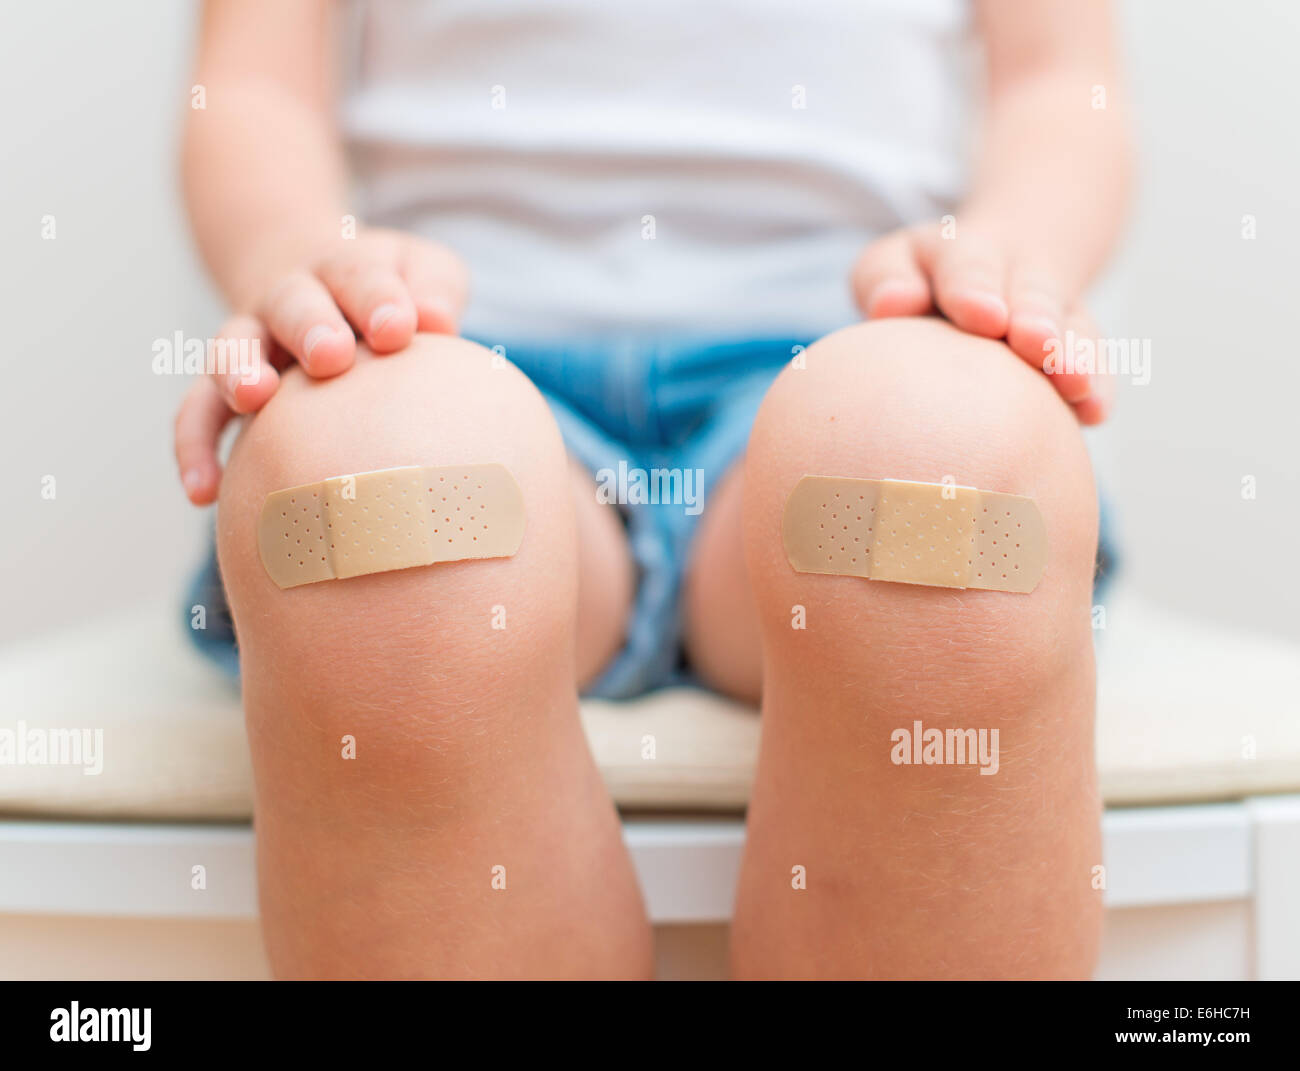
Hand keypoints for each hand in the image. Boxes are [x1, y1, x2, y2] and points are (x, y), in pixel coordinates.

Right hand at [174, 228, 468, 503]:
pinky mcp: (224, 388)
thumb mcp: (422, 273)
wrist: (320, 286)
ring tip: (252, 397)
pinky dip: (195, 448)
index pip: (357, 277)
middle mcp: (288, 300)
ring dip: (237, 371)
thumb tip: (437, 321)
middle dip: (308, 327)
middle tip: (331, 356)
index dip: (376, 300)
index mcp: (343, 273)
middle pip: (290, 304)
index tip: (399, 329)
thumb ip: (434, 288)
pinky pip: (198, 414)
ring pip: (230, 348)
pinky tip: (205, 493)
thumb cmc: (390, 296)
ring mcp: (252, 341)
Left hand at [851, 219, 1112, 424]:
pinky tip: (1095, 414)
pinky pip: (1094, 359)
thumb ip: (884, 279)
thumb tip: (893, 305)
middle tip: (1037, 345)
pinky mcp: (1077, 341)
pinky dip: (1097, 384)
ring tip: (1077, 387)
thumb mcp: (892, 264)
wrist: (992, 268)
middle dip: (1036, 317)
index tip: (984, 318)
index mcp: (964, 252)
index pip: (969, 266)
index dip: (975, 289)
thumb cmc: (919, 280)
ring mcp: (1055, 307)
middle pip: (1033, 291)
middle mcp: (1019, 272)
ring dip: (1076, 355)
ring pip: (1072, 325)